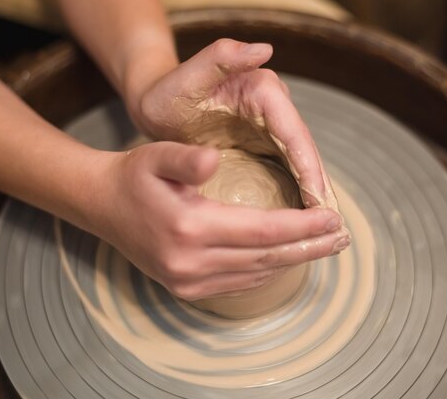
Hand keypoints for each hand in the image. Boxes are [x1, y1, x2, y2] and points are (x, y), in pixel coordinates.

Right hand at [94, 142, 347, 300]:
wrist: (102, 206)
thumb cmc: (134, 175)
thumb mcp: (156, 156)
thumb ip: (186, 158)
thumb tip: (216, 161)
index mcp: (189, 227)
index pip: (263, 231)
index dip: (303, 226)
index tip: (333, 217)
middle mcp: (191, 263)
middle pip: (267, 257)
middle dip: (310, 247)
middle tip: (343, 238)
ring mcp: (188, 281)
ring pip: (257, 273)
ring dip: (294, 260)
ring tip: (324, 247)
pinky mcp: (186, 289)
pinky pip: (239, 282)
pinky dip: (268, 269)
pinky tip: (286, 257)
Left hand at [125, 38, 337, 209]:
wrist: (158, 102)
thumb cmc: (168, 91)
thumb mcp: (188, 76)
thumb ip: (220, 57)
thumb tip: (264, 49)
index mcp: (263, 90)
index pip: (295, 133)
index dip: (309, 168)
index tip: (318, 203)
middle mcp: (274, 108)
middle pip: (304, 151)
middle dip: (319, 187)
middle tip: (330, 226)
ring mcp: (270, 127)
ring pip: (299, 164)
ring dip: (312, 195)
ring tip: (322, 230)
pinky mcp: (263, 144)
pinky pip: (285, 171)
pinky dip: (295, 194)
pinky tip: (298, 222)